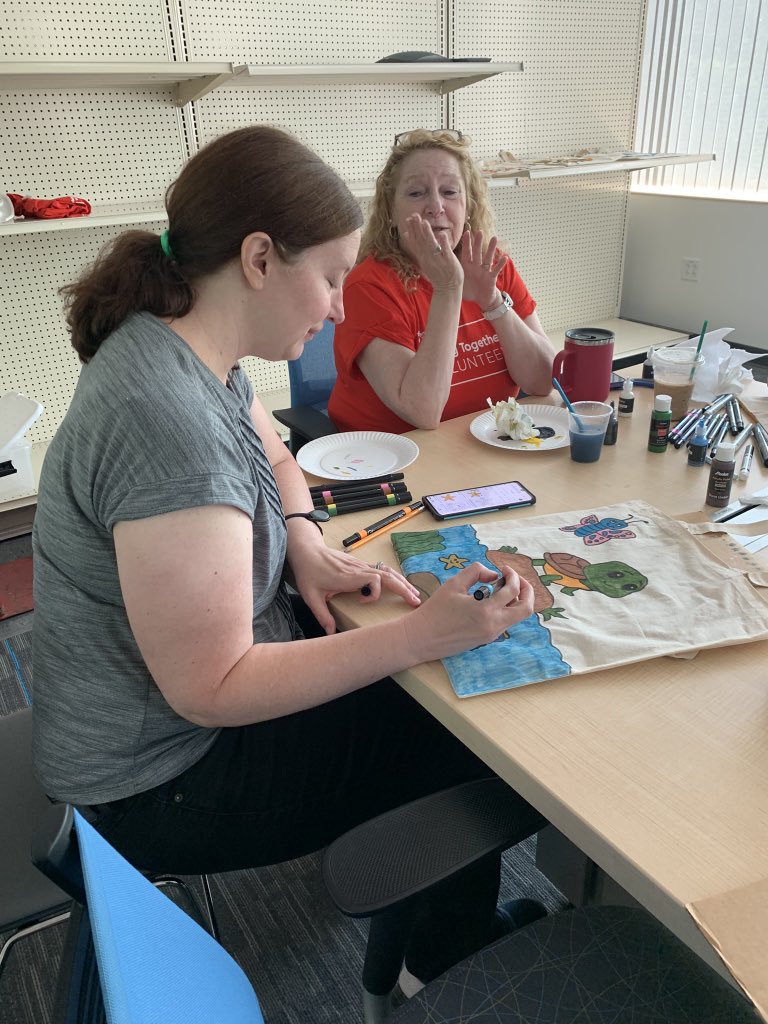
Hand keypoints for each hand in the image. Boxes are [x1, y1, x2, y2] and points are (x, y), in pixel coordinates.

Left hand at [290, 544, 421, 634]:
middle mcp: (358, 569)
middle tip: (415, 602)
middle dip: (403, 588)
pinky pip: (382, 570)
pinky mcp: (360, 565)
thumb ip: (322, 614)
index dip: (374, 592)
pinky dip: (394, 578)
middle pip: (387, 575)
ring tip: (414, 594)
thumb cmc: (308, 572)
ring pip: (387, 571)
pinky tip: (401, 585)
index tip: (362, 601)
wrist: (307, 550)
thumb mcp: (310, 596)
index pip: (373, 579)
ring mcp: (361, 565)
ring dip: (402, 582)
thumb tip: (330, 634)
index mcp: (348, 576)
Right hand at [400, 214, 462, 292]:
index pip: (415, 242)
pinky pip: (445, 252)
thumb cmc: (437, 274)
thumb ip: (416, 247)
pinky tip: (441, 234)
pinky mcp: (449, 262)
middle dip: (417, 229)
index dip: (411, 230)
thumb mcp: (423, 260)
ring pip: (431, 245)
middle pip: (421, 241)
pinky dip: (443, 243)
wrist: (448, 289)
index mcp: (423, 257)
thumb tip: (406, 234)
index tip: (407, 219)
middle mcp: (428, 258)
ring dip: (427, 234)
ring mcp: (438, 260)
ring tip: (424, 222)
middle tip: (413, 215)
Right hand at [403, 562, 533, 662]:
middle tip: (516, 580)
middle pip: (526, 609)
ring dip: (516, 600)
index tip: (504, 569)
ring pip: (517, 617)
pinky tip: (491, 600)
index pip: (513, 590)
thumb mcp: (454, 584)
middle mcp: (493, 625)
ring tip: (502, 588)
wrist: (422, 638)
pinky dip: (505, 609)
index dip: (513, 575)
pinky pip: (505, 623)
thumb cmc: (435, 610)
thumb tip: (493, 574)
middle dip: (527, 591)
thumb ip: (476, 572)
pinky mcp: (486, 639)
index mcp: (486, 610)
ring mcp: (491, 635)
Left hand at [459, 230, 507, 309]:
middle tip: (479, 231)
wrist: (481, 299)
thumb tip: (437, 270)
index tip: (466, 232)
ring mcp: (484, 271)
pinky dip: (500, 264)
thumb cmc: (470, 290)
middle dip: (478, 242)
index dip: (466, 243)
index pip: (466, 252)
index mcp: (467, 266)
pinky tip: (504, 257)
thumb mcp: (459, 282)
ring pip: (488, 258)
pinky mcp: (491, 278)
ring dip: (491, 248)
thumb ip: (451, 275)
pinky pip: (496, 270)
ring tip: (494, 238)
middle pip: (477, 252)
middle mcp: (476, 266)